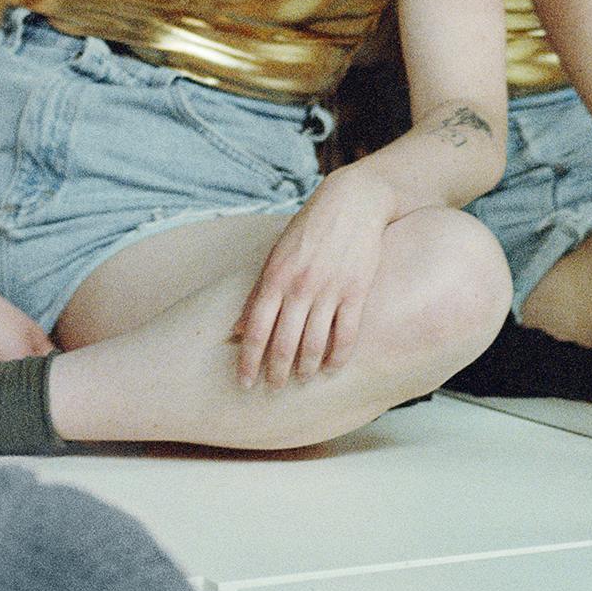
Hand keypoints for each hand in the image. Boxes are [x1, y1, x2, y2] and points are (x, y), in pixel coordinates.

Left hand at [234, 169, 391, 388]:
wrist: (352, 202)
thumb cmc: (308, 230)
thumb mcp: (275, 256)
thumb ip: (257, 293)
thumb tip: (234, 329)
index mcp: (275, 277)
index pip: (255, 329)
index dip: (248, 360)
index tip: (244, 382)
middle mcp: (300, 286)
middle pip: (283, 343)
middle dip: (276, 372)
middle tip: (273, 388)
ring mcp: (329, 290)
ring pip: (314, 343)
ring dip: (306, 368)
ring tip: (301, 379)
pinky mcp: (356, 291)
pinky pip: (346, 334)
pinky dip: (338, 356)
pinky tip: (331, 368)